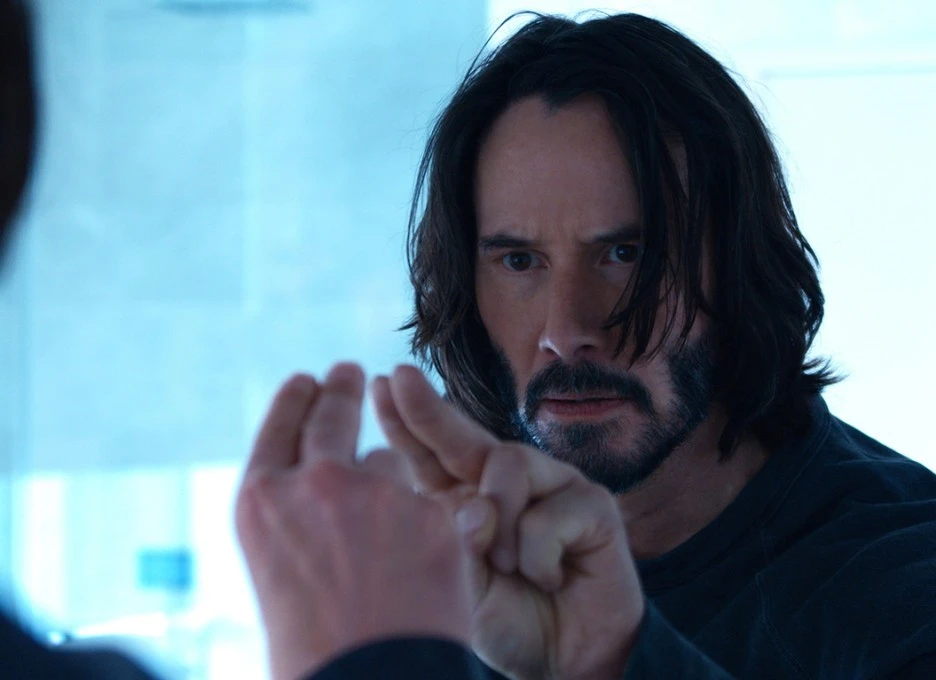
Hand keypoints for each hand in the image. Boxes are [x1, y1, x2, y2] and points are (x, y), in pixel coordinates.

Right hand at [235, 363, 473, 679]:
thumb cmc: (315, 653)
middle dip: (341, 389)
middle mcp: (313, 483)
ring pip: (388, 462)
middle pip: (331, 415)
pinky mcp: (429, 512)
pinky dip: (431, 526)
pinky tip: (425, 568)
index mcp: (261, 503)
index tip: (307, 380)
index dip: (295, 402)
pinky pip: (431, 504)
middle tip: (350, 372)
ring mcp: (375, 492)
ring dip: (390, 483)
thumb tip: (322, 505)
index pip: (278, 430)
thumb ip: (297, 528)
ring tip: (389, 535)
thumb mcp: (278, 579)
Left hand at [372, 365, 644, 679]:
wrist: (563, 663)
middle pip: (464, 435)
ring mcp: (551, 486)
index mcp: (467, 497)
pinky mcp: (592, 504)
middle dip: (430, 409)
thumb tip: (472, 504)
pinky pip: (549, 511)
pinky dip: (538, 555)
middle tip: (400, 379)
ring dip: (500, 520)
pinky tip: (547, 580)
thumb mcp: (458, 581)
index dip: (406, 420)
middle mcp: (506, 482)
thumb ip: (452, 536)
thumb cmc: (504, 621)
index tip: (381, 384)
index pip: (430, 453)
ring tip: (506, 567)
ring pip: (509, 463)